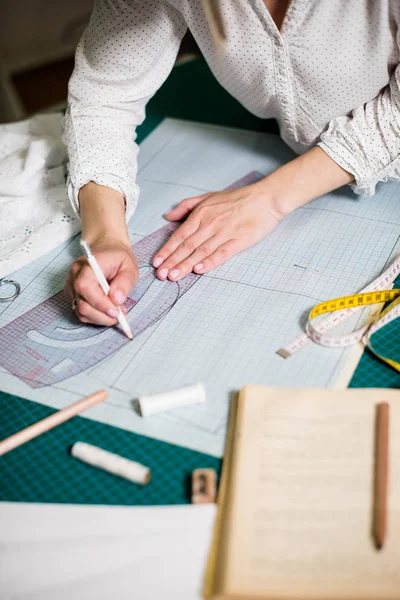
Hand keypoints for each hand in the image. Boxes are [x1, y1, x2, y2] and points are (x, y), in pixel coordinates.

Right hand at [64, 237, 137, 325]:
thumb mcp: (129, 267)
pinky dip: (95, 316)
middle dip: (102, 315)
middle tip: (120, 315)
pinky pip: (81, 311)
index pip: (85, 287)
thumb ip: (125, 282)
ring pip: (80, 311)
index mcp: (89, 264)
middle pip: (81, 304)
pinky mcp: (72, 293)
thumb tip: (116, 300)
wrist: (107, 249)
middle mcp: (75, 274)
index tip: (116, 311)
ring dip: (100, 317)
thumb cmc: (118, 258)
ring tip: (116, 311)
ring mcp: (71, 284)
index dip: (100, 303)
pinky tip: (107, 310)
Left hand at [152, 181, 283, 279]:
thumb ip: (186, 206)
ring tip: (174, 276)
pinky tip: (199, 270)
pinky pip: (222, 253)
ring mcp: (225, 233)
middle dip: (172, 262)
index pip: (179, 235)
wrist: (265, 199)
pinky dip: (210, 262)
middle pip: (187, 246)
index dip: (167, 250)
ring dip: (186, 265)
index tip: (157, 262)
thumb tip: (168, 216)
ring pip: (201, 252)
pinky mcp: (239, 241)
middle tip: (161, 275)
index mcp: (201, 214)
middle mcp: (210, 224)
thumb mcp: (208, 196)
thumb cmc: (237, 199)